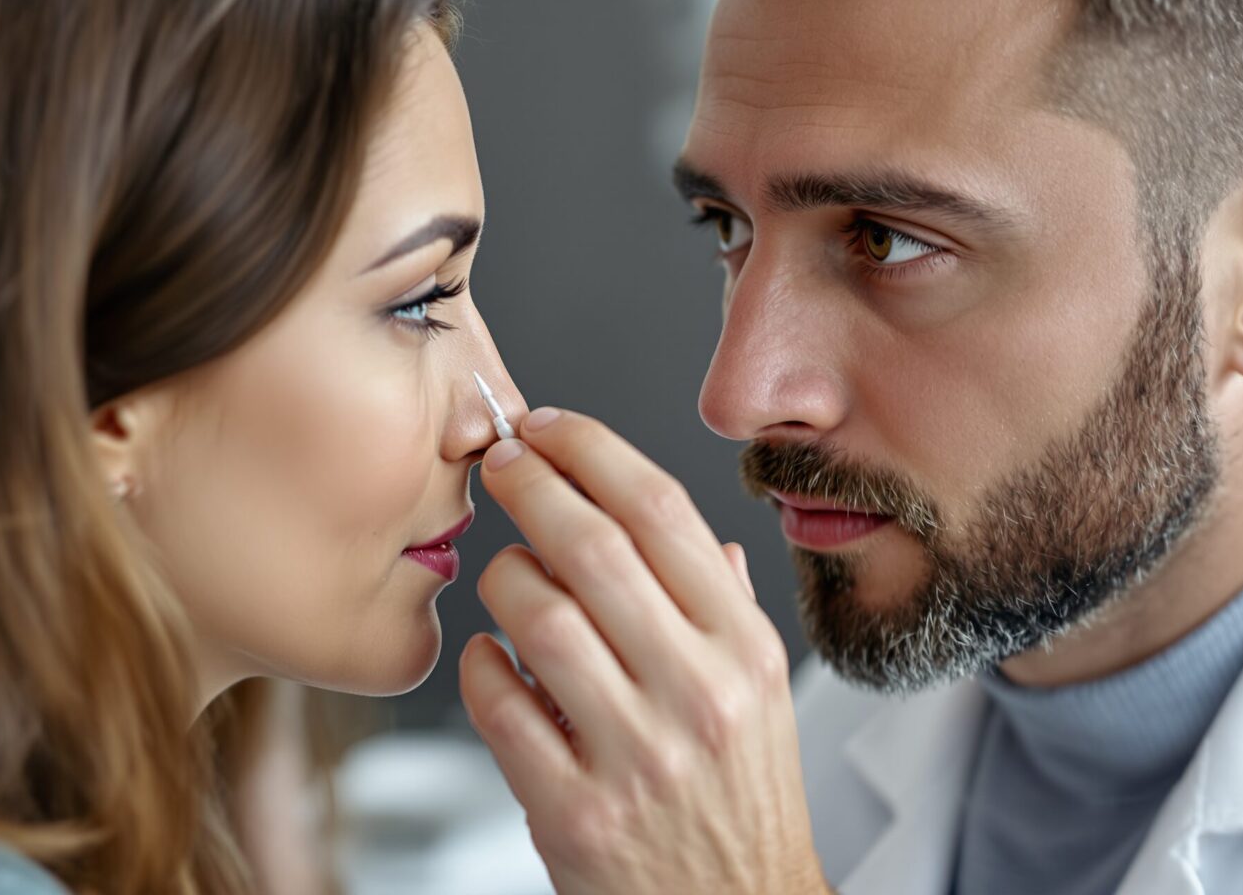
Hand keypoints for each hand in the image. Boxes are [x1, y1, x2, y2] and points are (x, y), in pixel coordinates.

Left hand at [459, 408, 829, 894]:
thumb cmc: (741, 805)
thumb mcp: (762, 699)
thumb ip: (724, 610)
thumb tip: (697, 539)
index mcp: (745, 652)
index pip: (663, 512)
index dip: (593, 450)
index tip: (549, 427)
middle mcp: (699, 695)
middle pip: (593, 548)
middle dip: (528, 485)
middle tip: (496, 462)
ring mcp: (637, 756)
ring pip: (539, 618)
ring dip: (501, 577)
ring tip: (503, 575)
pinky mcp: (575, 813)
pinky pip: (500, 706)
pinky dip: (480, 666)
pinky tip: (489, 658)